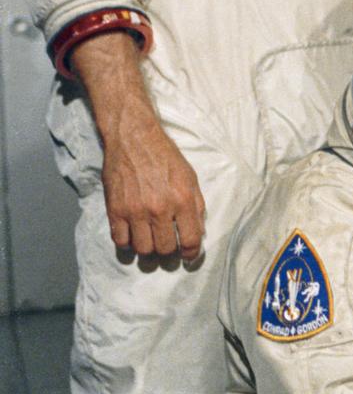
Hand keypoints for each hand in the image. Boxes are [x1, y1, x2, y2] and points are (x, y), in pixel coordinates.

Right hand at [69, 30, 205, 259]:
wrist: (134, 138)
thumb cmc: (165, 157)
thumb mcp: (190, 178)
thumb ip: (196, 206)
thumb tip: (197, 234)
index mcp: (182, 200)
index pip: (190, 241)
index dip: (191, 254)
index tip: (188, 255)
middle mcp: (159, 208)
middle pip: (165, 249)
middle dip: (169, 253)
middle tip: (167, 246)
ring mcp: (135, 210)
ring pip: (143, 249)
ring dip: (148, 250)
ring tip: (150, 241)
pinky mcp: (115, 209)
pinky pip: (120, 241)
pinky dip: (127, 243)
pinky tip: (133, 235)